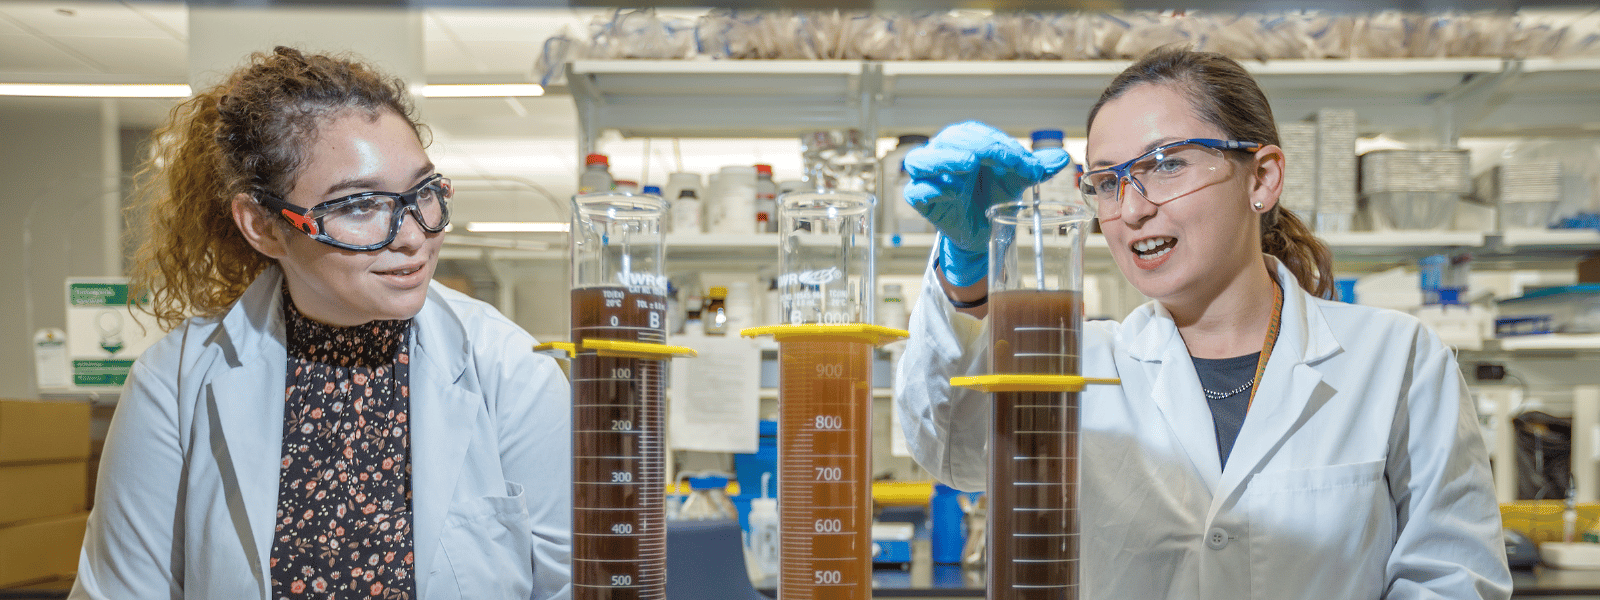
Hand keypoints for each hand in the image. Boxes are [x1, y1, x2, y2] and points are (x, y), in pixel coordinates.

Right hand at [902, 121, 1071, 286]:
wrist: (985, 230)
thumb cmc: (995, 196)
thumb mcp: (1018, 180)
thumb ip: (1036, 167)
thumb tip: (1061, 158)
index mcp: (966, 140)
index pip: (981, 135)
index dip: (1004, 147)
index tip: (1029, 166)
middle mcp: (943, 152)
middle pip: (951, 139)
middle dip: (980, 146)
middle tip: (1003, 158)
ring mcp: (927, 176)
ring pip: (922, 159)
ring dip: (944, 158)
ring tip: (968, 162)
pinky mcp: (920, 201)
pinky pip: (914, 192)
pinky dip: (926, 190)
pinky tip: (946, 192)